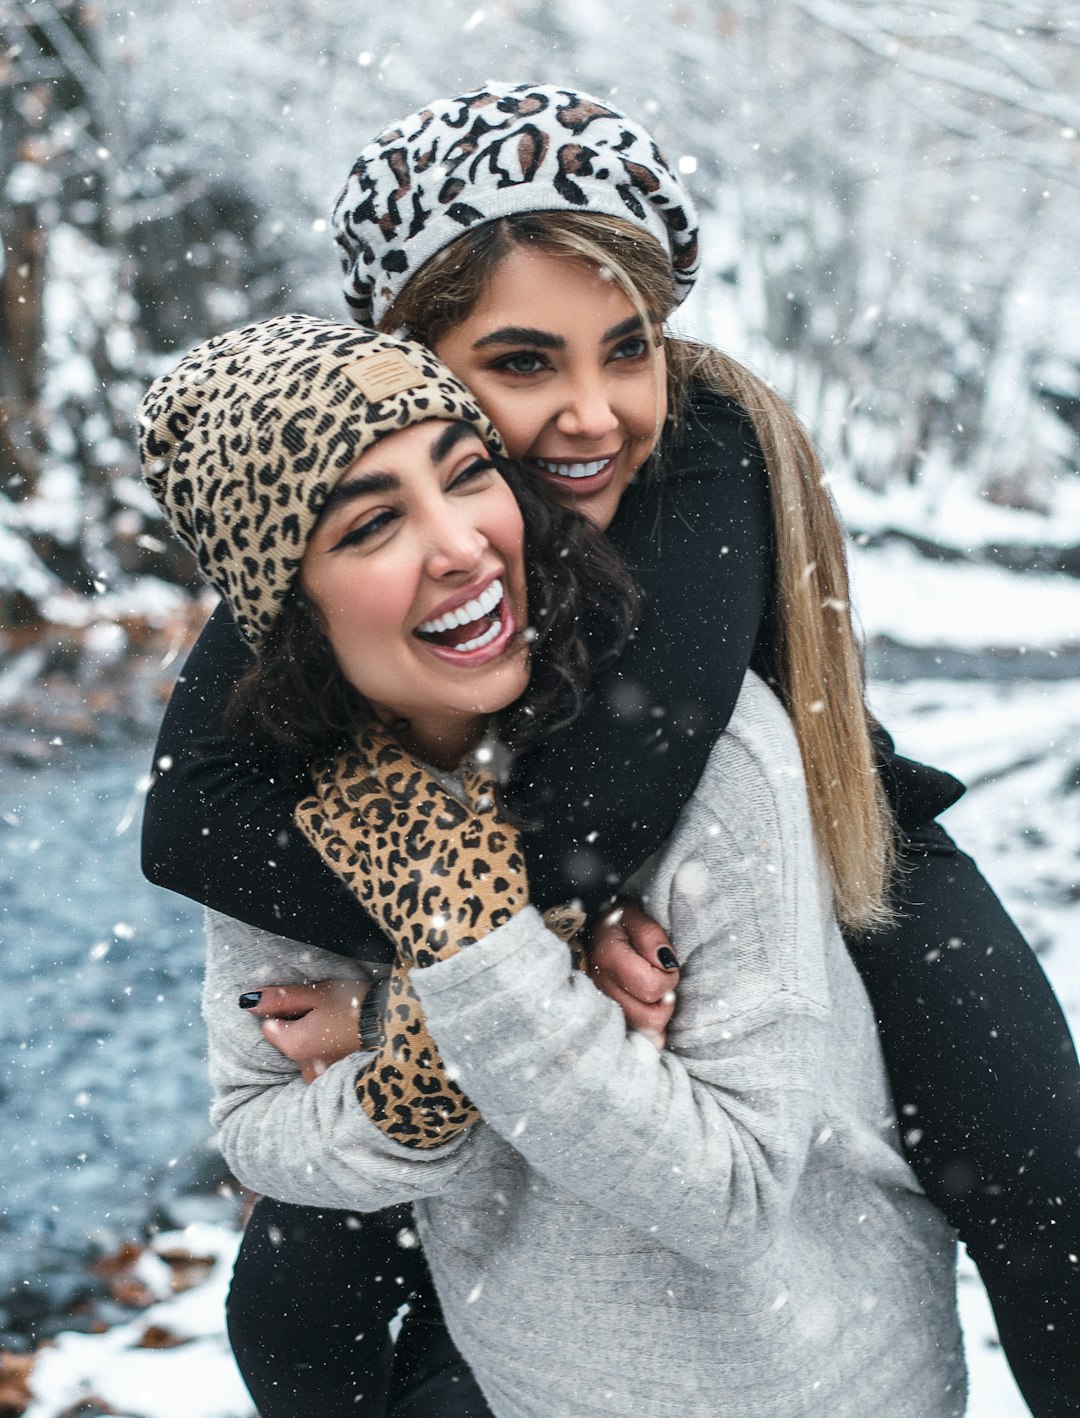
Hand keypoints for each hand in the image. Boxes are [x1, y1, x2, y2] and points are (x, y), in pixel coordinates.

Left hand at [242, 980, 369, 1082]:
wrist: (397, 1024)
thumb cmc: (355, 1004)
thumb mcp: (316, 993)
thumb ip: (280, 999)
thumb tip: (247, 1001)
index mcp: (293, 1046)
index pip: (269, 1027)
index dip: (285, 1011)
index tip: (307, 1003)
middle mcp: (303, 1068)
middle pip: (288, 1043)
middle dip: (300, 1028)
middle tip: (326, 1012)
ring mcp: (322, 1078)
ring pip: (306, 1055)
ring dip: (316, 1041)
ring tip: (340, 1025)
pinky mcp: (339, 1081)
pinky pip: (323, 1065)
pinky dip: (329, 1053)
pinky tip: (347, 1039)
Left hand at [296, 726, 528, 968]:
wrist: (473, 946)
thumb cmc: (493, 886)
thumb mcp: (499, 830)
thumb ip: (483, 789)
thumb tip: (478, 754)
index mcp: (431, 809)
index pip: (392, 763)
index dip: (374, 740)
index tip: (367, 726)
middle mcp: (397, 827)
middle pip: (358, 781)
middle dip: (345, 757)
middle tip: (338, 743)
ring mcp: (375, 855)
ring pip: (339, 808)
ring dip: (326, 783)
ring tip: (321, 766)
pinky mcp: (362, 883)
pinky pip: (329, 847)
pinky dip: (315, 824)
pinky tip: (307, 807)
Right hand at [587, 901, 678, 1049]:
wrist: (593, 937)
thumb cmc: (618, 925)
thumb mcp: (633, 916)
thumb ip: (650, 936)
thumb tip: (667, 964)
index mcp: (606, 958)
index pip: (651, 987)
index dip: (668, 977)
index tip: (667, 963)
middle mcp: (599, 990)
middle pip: (650, 1017)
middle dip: (666, 998)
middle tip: (663, 979)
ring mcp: (601, 1010)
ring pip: (646, 1032)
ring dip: (659, 1012)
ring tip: (655, 991)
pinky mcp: (608, 1023)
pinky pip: (641, 1040)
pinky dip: (651, 1027)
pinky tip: (648, 1007)